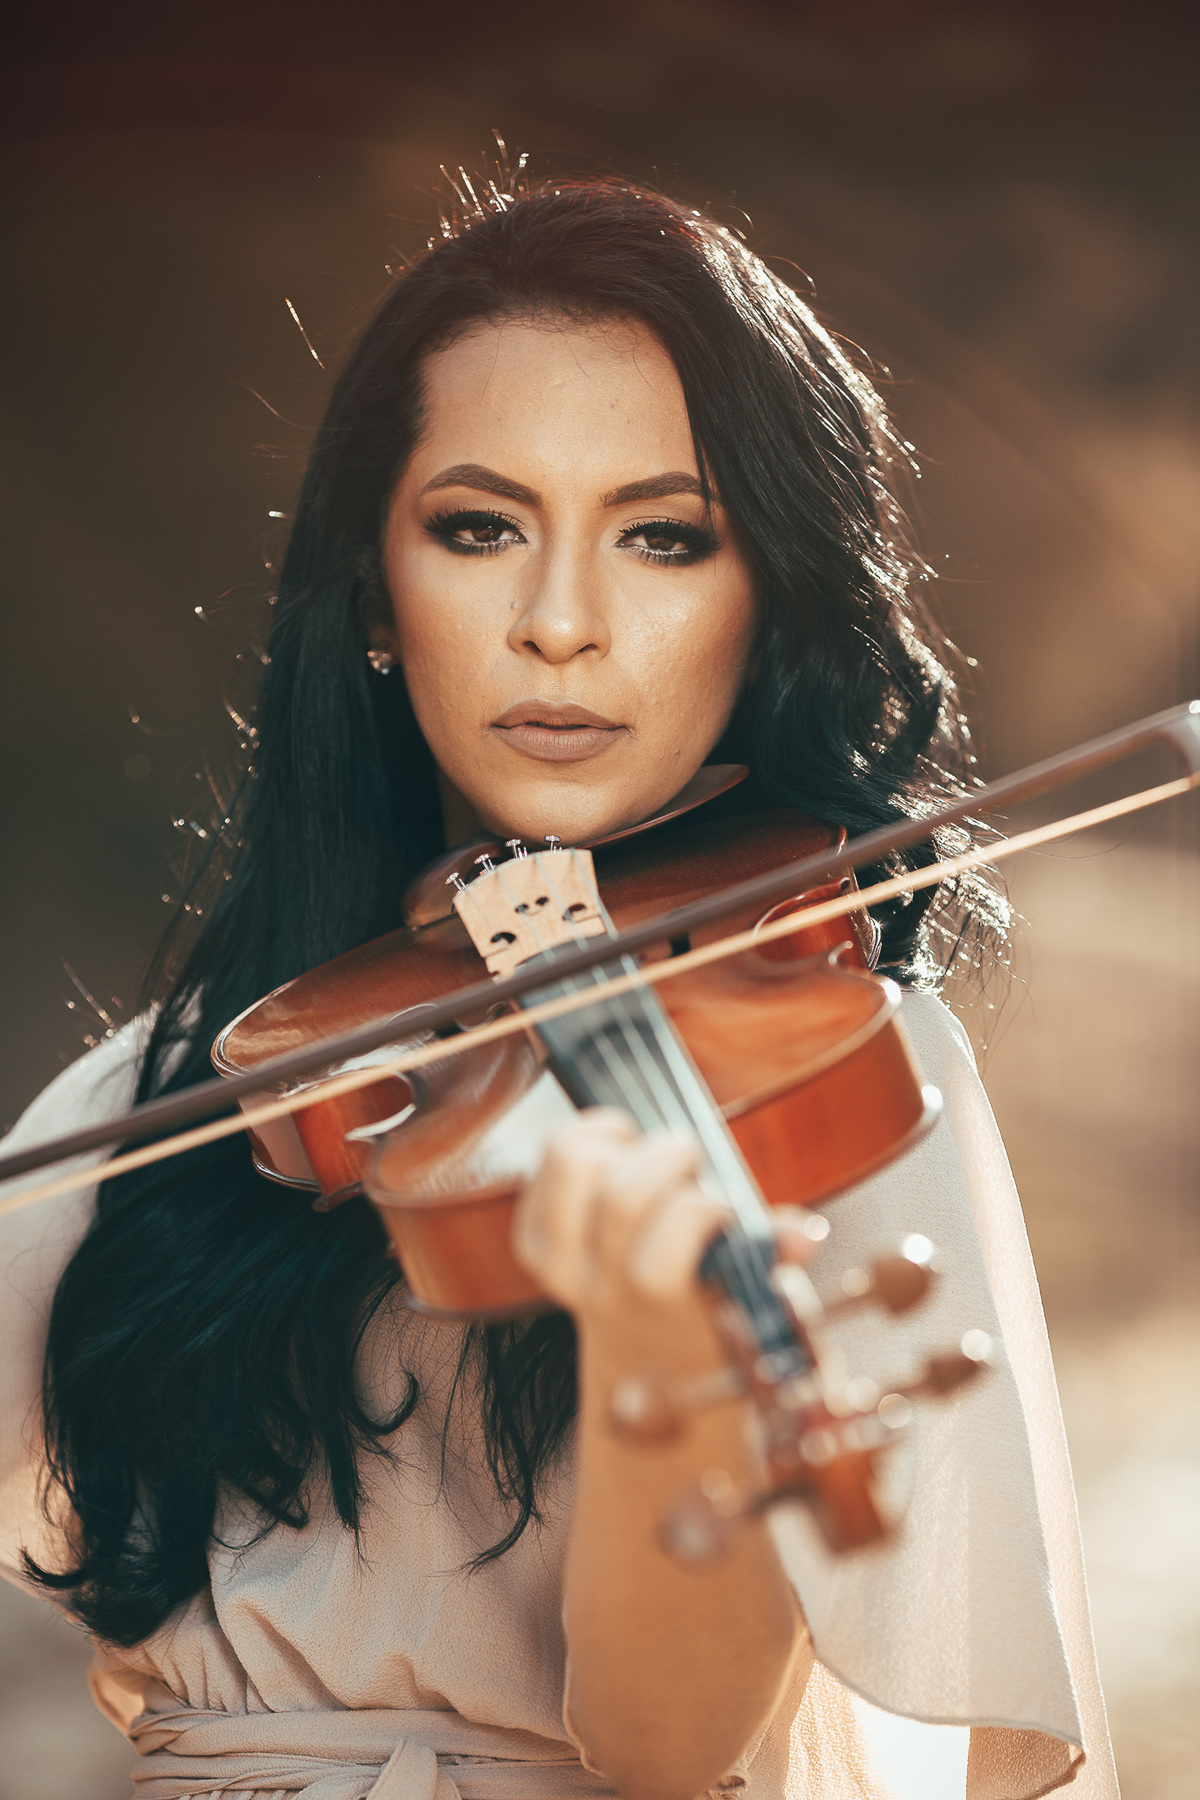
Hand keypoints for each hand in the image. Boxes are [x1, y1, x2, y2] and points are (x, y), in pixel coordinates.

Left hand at [512, 1108, 820, 1324]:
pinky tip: (620, 1146)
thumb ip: (774, 1258)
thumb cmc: (711, 1308)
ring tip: (649, 1153)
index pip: (658, 1260)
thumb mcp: (751, 1296)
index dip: (700, 1213)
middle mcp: (598, 1289)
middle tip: (693, 1159)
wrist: (649, 1352)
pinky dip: (588, 1134)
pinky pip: (551, 1157)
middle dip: (668, 1159)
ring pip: (575, 1165)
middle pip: (621, 1198)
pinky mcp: (534, 1234)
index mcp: (656, 1310)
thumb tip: (806, 1234)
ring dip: (620, 1142)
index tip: (723, 1209)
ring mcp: (558, 1263)